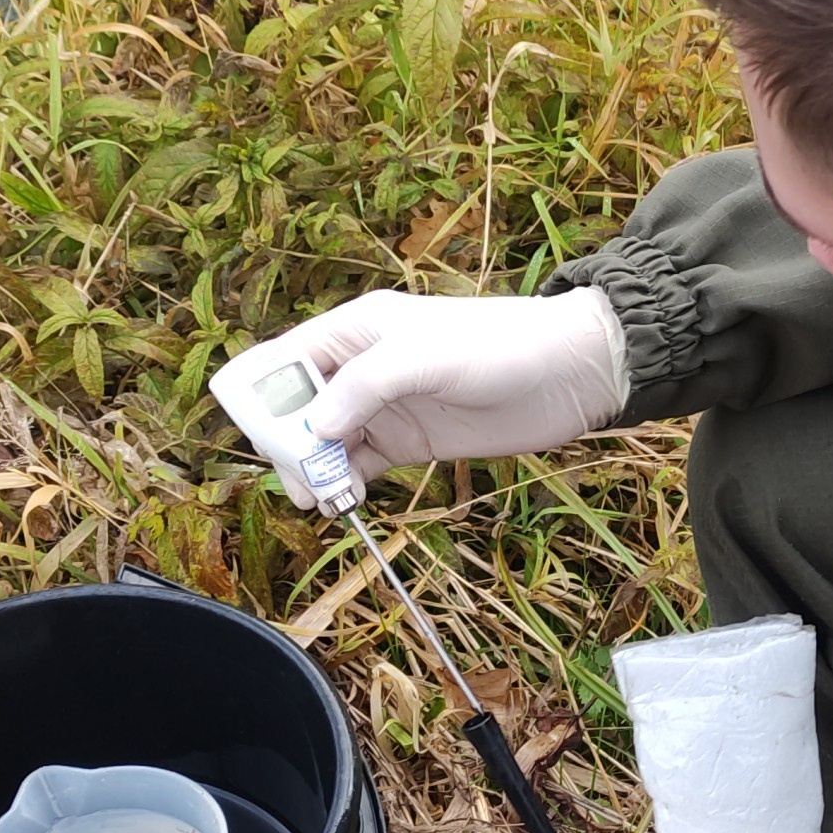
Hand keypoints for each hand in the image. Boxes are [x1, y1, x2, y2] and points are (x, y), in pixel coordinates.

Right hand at [289, 288, 627, 476]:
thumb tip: (316, 428)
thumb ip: (365, 386)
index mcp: (354, 331)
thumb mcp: (425, 356)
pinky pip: (358, 465)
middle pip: (296, 409)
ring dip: (314, 470)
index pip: (284, 361)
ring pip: (323, 443)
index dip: (264, 398)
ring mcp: (383, 407)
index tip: (264, 437)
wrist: (567, 374)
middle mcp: (360, 368)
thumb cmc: (499, 344)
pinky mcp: (408, 441)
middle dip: (288, 444)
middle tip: (301, 478)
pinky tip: (346, 500)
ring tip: (323, 498)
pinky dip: (344, 484)